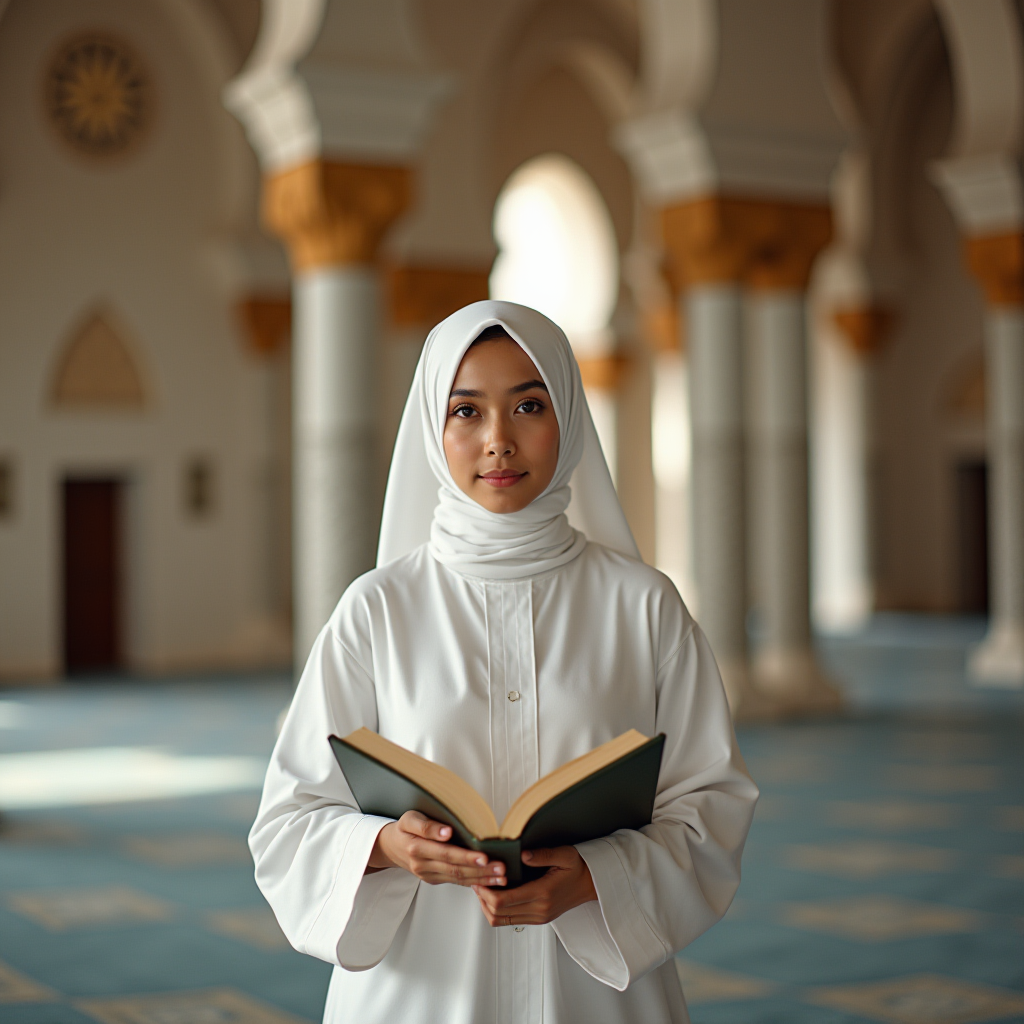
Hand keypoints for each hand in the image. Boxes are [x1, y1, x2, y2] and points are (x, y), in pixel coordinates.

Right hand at [367, 811, 506, 886]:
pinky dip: (474, 882)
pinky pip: (455, 882)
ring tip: (501, 876)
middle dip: (480, 870)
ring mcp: (429, 875)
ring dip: (481, 879)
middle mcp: (423, 865)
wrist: (391, 846)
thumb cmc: (404, 828)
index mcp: (417, 848)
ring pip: (458, 879)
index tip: (485, 857)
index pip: (446, 854)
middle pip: (455, 869)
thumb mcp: (409, 819)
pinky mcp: (434, 879)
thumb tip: (446, 832)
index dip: (466, 857)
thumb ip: (426, 826)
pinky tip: (489, 881)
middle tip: (501, 868)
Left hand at [473, 846, 596, 926]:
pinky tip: (495, 895)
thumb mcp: (564, 854)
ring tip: (483, 889)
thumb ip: (543, 854)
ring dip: (487, 907)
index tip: (479, 880)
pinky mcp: (538, 919)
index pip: (504, 901)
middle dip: (483, 899)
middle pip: (498, 913)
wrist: (591, 884)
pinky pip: (510, 921)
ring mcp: (538, 917)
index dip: (486, 893)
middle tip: (477, 882)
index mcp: (542, 893)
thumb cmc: (577, 867)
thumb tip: (523, 854)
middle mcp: (539, 910)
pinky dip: (497, 911)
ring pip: (502, 921)